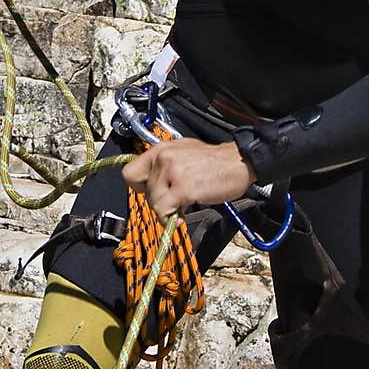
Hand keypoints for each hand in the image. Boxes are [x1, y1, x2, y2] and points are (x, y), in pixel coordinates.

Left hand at [121, 138, 255, 219]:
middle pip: (144, 191)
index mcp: (160, 150)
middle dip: (159, 200)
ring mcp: (173, 172)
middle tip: (175, 202)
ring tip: (181, 208)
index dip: (140, 187)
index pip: (130, 173)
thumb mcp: (183, 154)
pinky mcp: (183, 188)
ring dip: (166, 211)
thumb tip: (153, 188)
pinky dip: (171, 219)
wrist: (238, 161)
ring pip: (154, 203)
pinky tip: (181, 217)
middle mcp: (163, 158)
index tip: (153, 192)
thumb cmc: (214, 161)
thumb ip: (165, 167)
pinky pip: (164, 211)